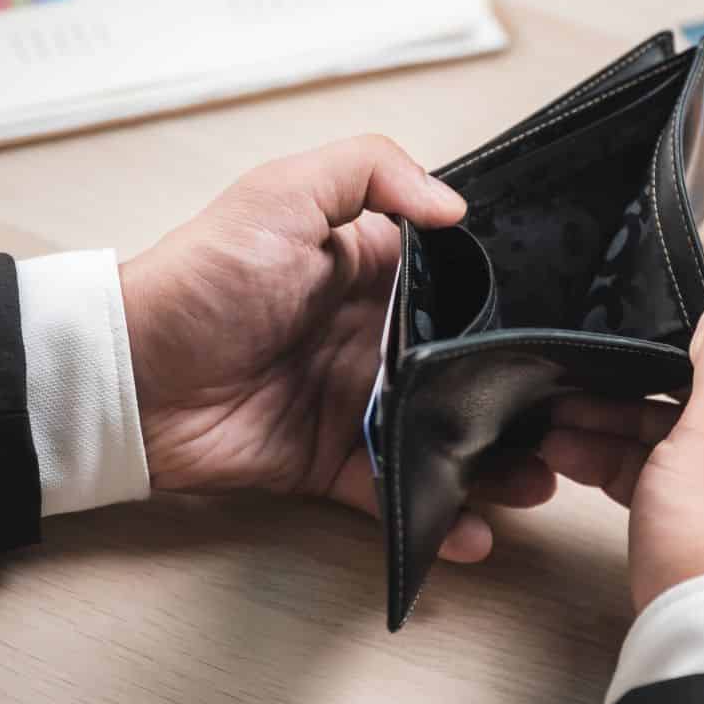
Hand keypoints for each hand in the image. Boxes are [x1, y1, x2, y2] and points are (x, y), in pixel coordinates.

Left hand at [119, 135, 554, 560]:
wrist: (128, 376)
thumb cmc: (199, 278)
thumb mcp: (280, 193)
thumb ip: (369, 171)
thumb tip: (456, 203)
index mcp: (372, 275)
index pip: (462, 292)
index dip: (513, 312)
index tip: (567, 335)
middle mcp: (375, 341)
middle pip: (467, 374)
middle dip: (521, 402)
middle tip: (574, 424)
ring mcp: (357, 406)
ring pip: (446, 440)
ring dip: (496, 465)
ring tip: (541, 481)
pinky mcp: (332, 465)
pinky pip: (397, 494)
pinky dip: (438, 521)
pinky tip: (478, 533)